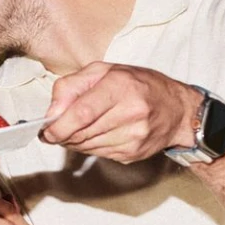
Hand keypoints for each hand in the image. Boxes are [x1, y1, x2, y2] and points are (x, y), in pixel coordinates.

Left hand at [41, 64, 198, 163]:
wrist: (178, 110)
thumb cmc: (140, 85)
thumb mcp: (105, 71)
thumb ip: (72, 86)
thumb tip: (51, 112)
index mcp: (121, 86)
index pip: (82, 112)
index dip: (59, 125)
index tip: (46, 131)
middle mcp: (130, 112)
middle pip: (82, 132)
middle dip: (63, 134)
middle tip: (55, 130)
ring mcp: (133, 136)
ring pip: (87, 146)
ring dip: (74, 142)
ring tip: (76, 129)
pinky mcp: (133, 153)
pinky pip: (99, 154)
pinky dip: (89, 146)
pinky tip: (96, 134)